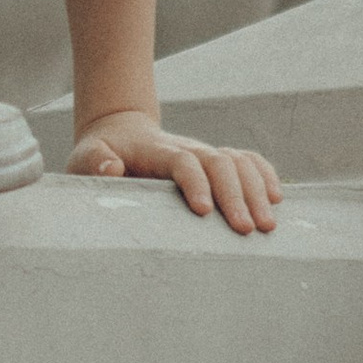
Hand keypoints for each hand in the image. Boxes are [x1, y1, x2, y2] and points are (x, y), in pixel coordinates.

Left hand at [67, 109, 281, 234]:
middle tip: (246, 230)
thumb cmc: (101, 153)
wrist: (120, 132)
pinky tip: (277, 200)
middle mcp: (187, 148)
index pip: (183, 161)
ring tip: (267, 225)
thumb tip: (112, 169)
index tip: (204, 211)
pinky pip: (248, 161)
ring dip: (256, 190)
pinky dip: (265, 176)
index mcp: (156, 151)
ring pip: (239, 162)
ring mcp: (205, 153)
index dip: (196, 183)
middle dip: (236, 195)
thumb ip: (94, 163)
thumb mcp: (85, 157)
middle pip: (219, 163)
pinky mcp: (216, 160)